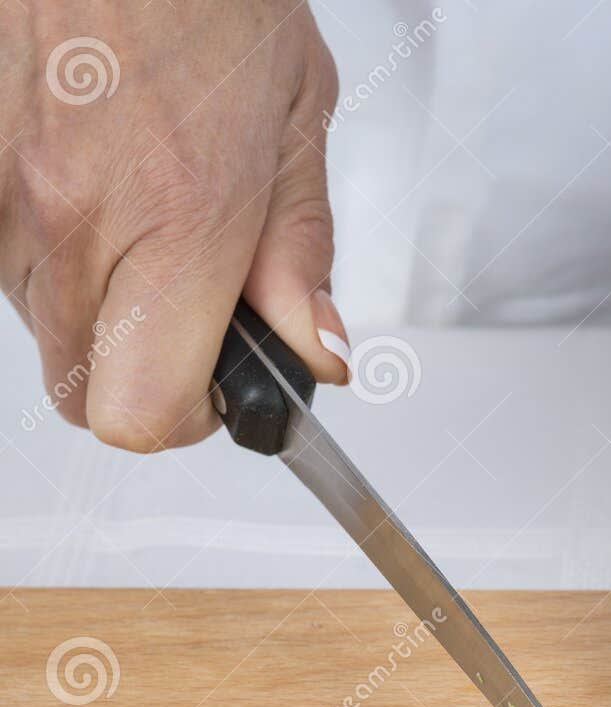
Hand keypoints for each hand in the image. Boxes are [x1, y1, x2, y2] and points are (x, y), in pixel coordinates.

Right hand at [1, 0, 347, 450]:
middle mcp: (74, 219)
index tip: (216, 384)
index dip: (186, 418)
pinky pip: (7, 265)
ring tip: (137, 211)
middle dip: (141, 372)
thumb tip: (314, 352)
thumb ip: (301, 255)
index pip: (144, 415)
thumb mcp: (293, 118)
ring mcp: (4, 199)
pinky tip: (91, 181)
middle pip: (86, 393)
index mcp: (177, 220)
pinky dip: (49, 252)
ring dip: (94, 309)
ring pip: (43, 331)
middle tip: (184, 305)